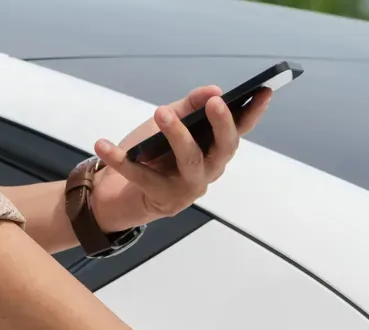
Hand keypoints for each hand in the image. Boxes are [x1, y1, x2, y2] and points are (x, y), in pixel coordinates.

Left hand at [89, 84, 273, 229]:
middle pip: (223, 149)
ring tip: (161, 112)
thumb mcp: (168, 124)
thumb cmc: (150, 154)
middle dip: (221, 125)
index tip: (265, 90)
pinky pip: (141, 176)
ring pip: (189, 161)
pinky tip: (103, 144)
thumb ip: (189, 107)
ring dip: (177, 135)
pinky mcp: (161, 200)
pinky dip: (120, 159)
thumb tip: (213, 90)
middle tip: (214, 102)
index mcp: (213, 151)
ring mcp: (187, 188)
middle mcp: (208, 171)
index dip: (253, 112)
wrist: (116, 192)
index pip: (239, 130)